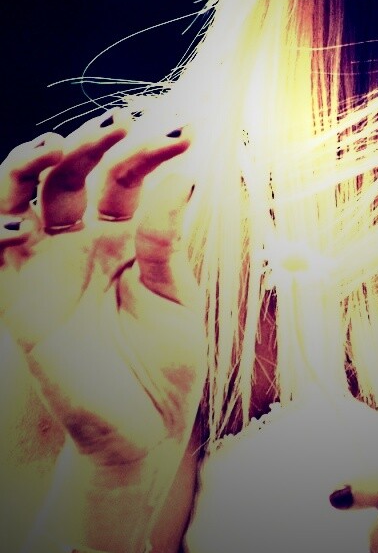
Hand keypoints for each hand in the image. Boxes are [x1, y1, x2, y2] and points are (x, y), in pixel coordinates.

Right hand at [0, 113, 205, 471]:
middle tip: (121, 122)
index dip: (152, 151)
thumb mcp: (177, 297)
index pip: (127, 177)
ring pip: (24, 198)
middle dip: (92, 142)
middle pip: (73, 173)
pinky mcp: (21, 300)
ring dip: (32, 166)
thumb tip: (183, 178)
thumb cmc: (166, 363)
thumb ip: (167, 242)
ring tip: (56, 144)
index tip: (186, 133)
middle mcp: (82, 242)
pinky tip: (13, 219)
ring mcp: (48, 267)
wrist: (144, 430)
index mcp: (125, 236)